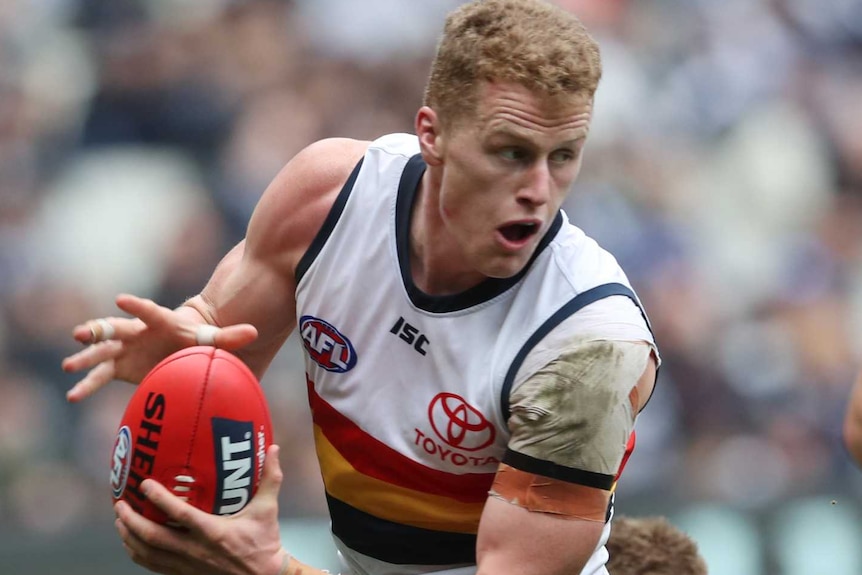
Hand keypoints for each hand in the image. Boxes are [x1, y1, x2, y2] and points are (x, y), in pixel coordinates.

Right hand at [62, 293, 257, 401]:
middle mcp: (136, 332)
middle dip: (97, 329)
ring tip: (69, 367)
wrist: (179, 350)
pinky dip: (86, 384)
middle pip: (115, 328)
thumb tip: (255, 332)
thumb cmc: (194, 340)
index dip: (136, 305)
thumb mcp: (211, 340)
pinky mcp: (118, 366)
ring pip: (101, 351)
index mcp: (159, 322)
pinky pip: (99, 376)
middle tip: (80, 333)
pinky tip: (72, 395)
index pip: (148, 311)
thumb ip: (230, 337)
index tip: (120, 298)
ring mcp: (124, 349)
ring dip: (85, 357)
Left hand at [115, 444, 287, 574]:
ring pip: (148, 554)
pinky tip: (131, 543)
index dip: (159, 499)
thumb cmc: (264, 542)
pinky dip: (137, 554)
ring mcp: (187, 565)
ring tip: (120, 521)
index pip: (178, 514)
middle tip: (121, 504)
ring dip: (129, 537)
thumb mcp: (268, 509)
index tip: (144, 484)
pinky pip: (153, 566)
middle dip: (131, 520)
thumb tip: (274, 449)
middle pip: (153, 536)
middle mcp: (194, 550)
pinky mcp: (184, 574)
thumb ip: (271, 478)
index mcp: (213, 532)